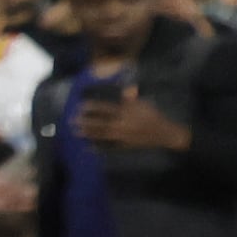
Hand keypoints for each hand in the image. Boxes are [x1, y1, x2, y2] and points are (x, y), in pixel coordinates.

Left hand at [76, 88, 190, 153]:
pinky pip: (109, 148)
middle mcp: (122, 125)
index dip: (92, 108)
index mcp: (126, 113)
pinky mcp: (124, 146)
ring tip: (76, 132)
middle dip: (85, 122)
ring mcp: (123, 137)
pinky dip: (98, 148)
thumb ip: (131, 98)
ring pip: (102, 135)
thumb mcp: (144, 104)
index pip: (105, 109)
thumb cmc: (153, 116)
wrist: (164, 134)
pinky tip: (88, 147)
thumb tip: (126, 89)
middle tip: (72, 120)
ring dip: (88, 134)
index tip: (80, 106)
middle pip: (100, 123)